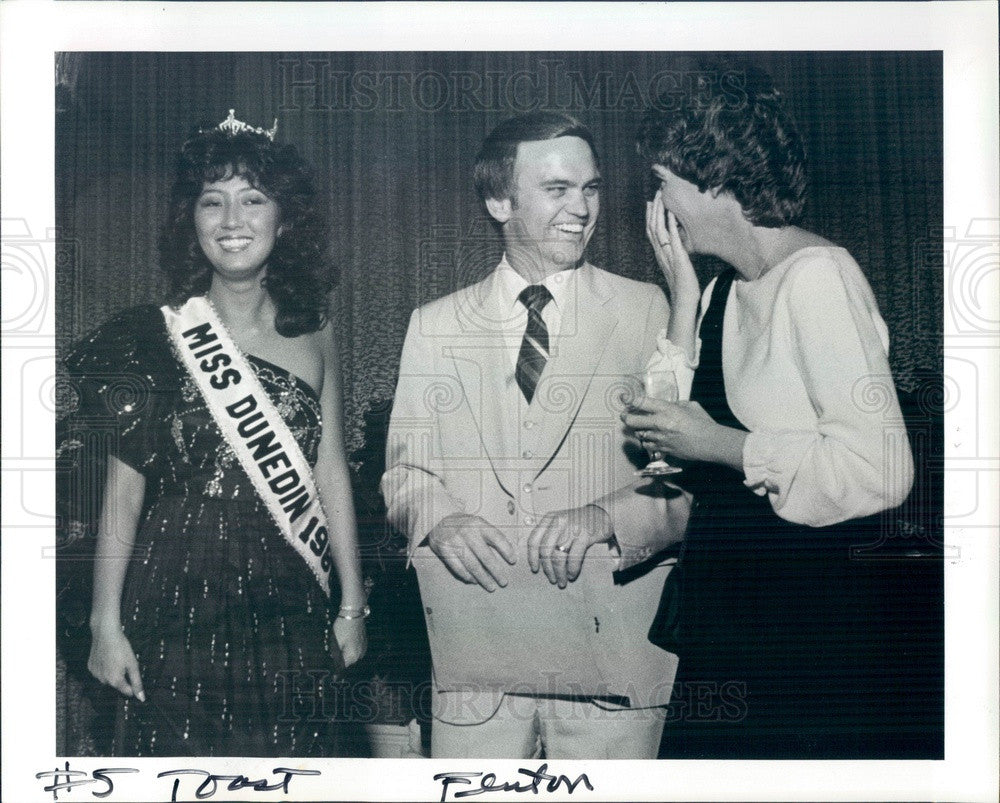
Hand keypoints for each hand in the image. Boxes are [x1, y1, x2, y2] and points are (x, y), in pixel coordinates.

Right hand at [88, 625, 144, 700]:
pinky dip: (104, 668)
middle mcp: (103, 681)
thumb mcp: (133, 664)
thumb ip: (137, 682)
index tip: (134, 674)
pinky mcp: (90, 667)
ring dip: (113, 673)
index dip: (133, 685)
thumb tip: (141, 698)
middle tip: (124, 662)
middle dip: (122, 677)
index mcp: (115, 681)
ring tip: (115, 659)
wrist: (105, 633)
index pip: (127, 692)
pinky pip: (100, 672)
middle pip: (117, 685)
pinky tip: (107, 657)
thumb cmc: (122, 648)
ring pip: (107, 679)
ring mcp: (95, 674)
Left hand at [333, 615, 366, 667]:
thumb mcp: (335, 642)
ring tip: (339, 649)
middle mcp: (360, 654)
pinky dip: (351, 650)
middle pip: (348, 662)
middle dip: (341, 661)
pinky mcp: (364, 642)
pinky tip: (346, 644)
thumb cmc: (343, 628)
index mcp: (352, 656)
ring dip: (346, 655)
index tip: (332, 671)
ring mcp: (363, 648)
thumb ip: (335, 655)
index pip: (342, 667)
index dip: (336, 668)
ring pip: (353, 656)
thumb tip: (334, 663)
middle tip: (334, 657)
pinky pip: (357, 650)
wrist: (353, 614)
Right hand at [427, 513, 516, 591]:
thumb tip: (510, 551)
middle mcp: (468, 532)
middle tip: (504, 582)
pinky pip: (458, 568)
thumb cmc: (464, 526)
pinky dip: (467, 576)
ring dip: (483, 578)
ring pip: (472, 565)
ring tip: (491, 586)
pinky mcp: (445, 550)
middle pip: (485, 555)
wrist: (438, 521)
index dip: (506, 550)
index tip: (513, 561)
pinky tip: (474, 581)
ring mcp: (455, 542)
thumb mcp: (478, 523)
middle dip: (496, 571)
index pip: (496, 537)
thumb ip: (491, 535)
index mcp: (479, 524)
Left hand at [526, 505, 612, 587]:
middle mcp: (558, 521)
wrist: (602, 514)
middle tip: (552, 580)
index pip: (534, 540)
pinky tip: (571, 575)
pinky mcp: (585, 535)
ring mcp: (571, 527)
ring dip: (559, 572)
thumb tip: (539, 561)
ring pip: (558, 556)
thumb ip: (549, 535)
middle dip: (548, 569)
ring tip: (562, 581)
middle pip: (546, 551)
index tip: (535, 569)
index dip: (532, 557)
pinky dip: (571, 569)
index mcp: (549, 519)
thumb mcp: (560, 523)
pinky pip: (574, 557)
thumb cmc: (579, 522)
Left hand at [623, 395, 743, 466]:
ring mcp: (659, 438)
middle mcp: (659, 423)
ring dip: (639, 430)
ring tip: (642, 427)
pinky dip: (647, 442)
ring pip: (639, 434)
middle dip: (626, 417)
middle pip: (632, 421)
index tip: (624, 398)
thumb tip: (668, 405)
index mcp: (666, 409)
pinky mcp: (662, 450)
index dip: (629, 399)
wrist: (710, 443)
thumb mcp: (690, 406)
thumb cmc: (703, 422)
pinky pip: (648, 446)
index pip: (641, 402)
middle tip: (625, 415)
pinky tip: (652, 439)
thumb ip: (676, 404)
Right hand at [646, 184, 698, 303]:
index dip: (649, 216)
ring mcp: (667, 254)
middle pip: (652, 226)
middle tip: (656, 193)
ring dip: (659, 212)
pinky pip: (672, 238)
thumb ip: (672, 255)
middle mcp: (660, 252)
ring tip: (662, 198)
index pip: (651, 231)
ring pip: (658, 229)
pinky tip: (672, 214)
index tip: (651, 202)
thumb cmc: (682, 284)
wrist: (684, 298)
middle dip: (653, 208)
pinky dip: (671, 225)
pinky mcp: (677, 257)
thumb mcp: (676, 265)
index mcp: (659, 253)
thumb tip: (673, 247)